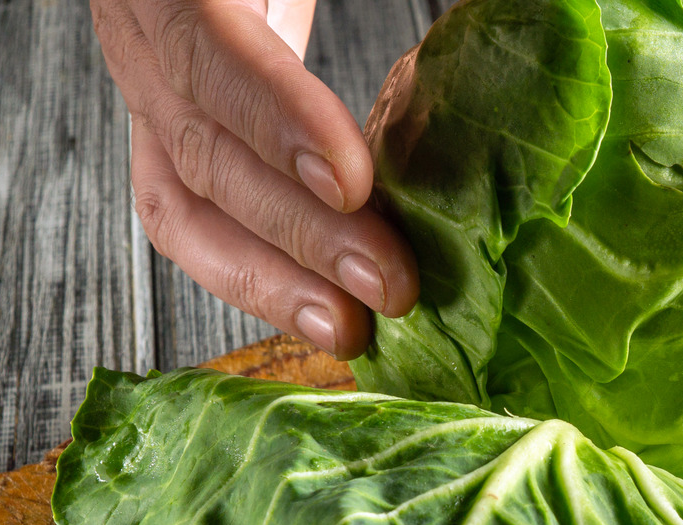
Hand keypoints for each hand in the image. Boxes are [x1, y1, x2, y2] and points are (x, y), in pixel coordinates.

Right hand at [90, 0, 417, 358]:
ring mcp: (144, 89)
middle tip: (392, 288)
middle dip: (297, 232)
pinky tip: (319, 312)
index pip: (209, 48)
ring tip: (351, 334)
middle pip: (202, 149)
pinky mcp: (165, 135)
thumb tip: (540, 7)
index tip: (353, 185)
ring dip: (268, 282)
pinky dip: (250, 276)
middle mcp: (142, 30)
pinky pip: (188, 218)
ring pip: (182, 205)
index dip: (275, 119)